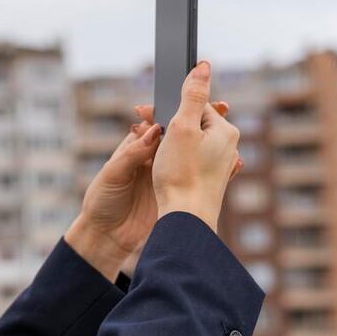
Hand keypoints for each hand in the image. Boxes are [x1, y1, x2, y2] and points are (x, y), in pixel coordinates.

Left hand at [65, 98, 232, 280]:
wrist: (107, 236)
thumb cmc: (103, 200)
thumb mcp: (114, 173)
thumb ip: (132, 153)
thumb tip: (153, 130)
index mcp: (136, 148)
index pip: (158, 123)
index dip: (175, 110)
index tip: (192, 100)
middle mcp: (153, 158)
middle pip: (181, 134)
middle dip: (200, 120)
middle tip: (222, 107)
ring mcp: (166, 174)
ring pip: (192, 153)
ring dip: (211, 142)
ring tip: (230, 131)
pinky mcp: (175, 192)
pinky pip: (198, 175)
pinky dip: (215, 168)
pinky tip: (233, 163)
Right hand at [151, 60, 242, 232]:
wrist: (184, 219)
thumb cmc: (181, 174)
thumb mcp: (183, 126)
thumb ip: (192, 94)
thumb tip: (204, 65)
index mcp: (225, 131)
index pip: (193, 104)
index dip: (165, 106)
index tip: (142, 112)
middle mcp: (228, 147)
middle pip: (191, 123)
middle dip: (165, 122)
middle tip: (140, 130)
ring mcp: (220, 165)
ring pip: (188, 142)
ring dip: (167, 142)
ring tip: (150, 153)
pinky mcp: (209, 181)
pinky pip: (189, 160)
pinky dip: (174, 159)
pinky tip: (162, 169)